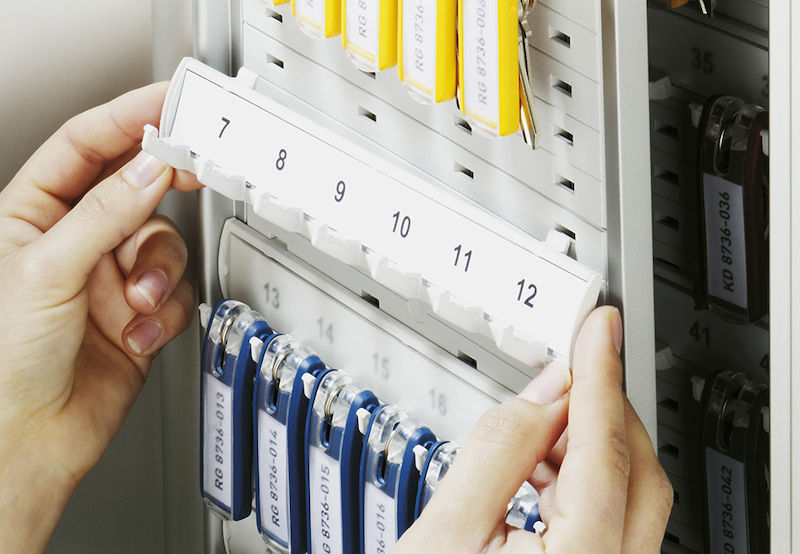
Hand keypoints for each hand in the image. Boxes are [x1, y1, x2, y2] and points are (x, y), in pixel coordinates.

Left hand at [0, 83, 200, 552]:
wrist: (27, 439)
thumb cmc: (3, 361)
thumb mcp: (48, 270)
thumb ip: (107, 213)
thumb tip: (150, 168)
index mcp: (31, 215)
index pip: (85, 148)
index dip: (127, 118)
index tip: (168, 101)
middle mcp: (74, 241)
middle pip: (135, 189)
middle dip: (162, 188)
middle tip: (195, 168)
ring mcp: (109, 277)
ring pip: (163, 244)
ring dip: (158, 271)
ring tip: (136, 299)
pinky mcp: (140, 312)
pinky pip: (174, 291)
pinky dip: (164, 310)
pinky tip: (138, 330)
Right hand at [394, 307, 672, 552]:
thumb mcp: (441, 532)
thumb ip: (497, 452)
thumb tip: (542, 391)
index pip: (603, 448)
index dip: (598, 374)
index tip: (597, 327)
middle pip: (637, 472)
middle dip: (602, 409)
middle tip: (569, 366)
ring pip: (631, 496)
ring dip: (589, 444)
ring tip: (536, 424)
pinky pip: (612, 520)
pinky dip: (582, 479)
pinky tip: (540, 467)